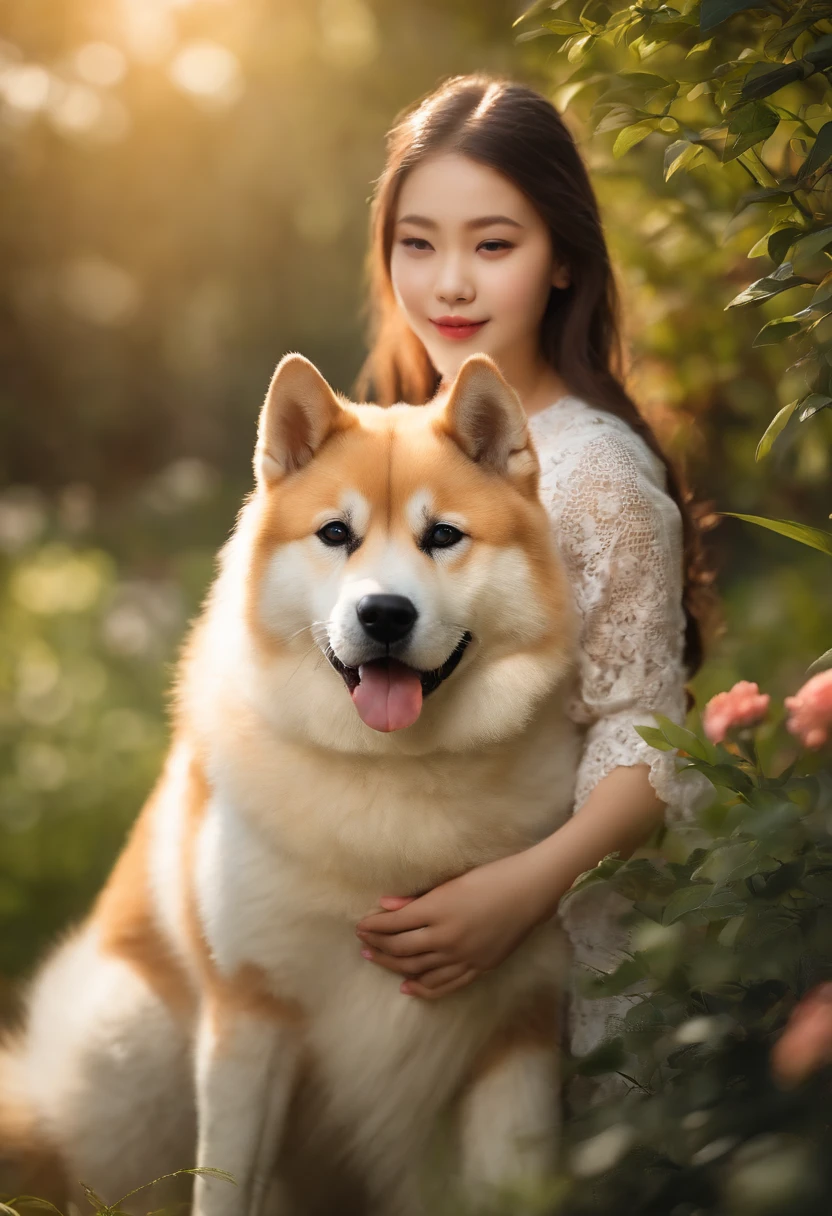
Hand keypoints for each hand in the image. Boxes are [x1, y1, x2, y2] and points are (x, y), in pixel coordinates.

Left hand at [355, 849, 553, 1000]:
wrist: (531, 891)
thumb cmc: (493, 876)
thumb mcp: (452, 881)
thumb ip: (418, 897)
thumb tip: (387, 906)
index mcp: (438, 910)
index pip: (394, 923)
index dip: (374, 926)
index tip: (360, 926)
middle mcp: (446, 937)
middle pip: (401, 948)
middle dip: (377, 945)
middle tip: (363, 943)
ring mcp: (462, 956)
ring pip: (417, 969)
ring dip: (392, 965)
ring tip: (376, 959)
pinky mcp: (477, 967)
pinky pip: (444, 984)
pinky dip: (422, 987)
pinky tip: (408, 986)